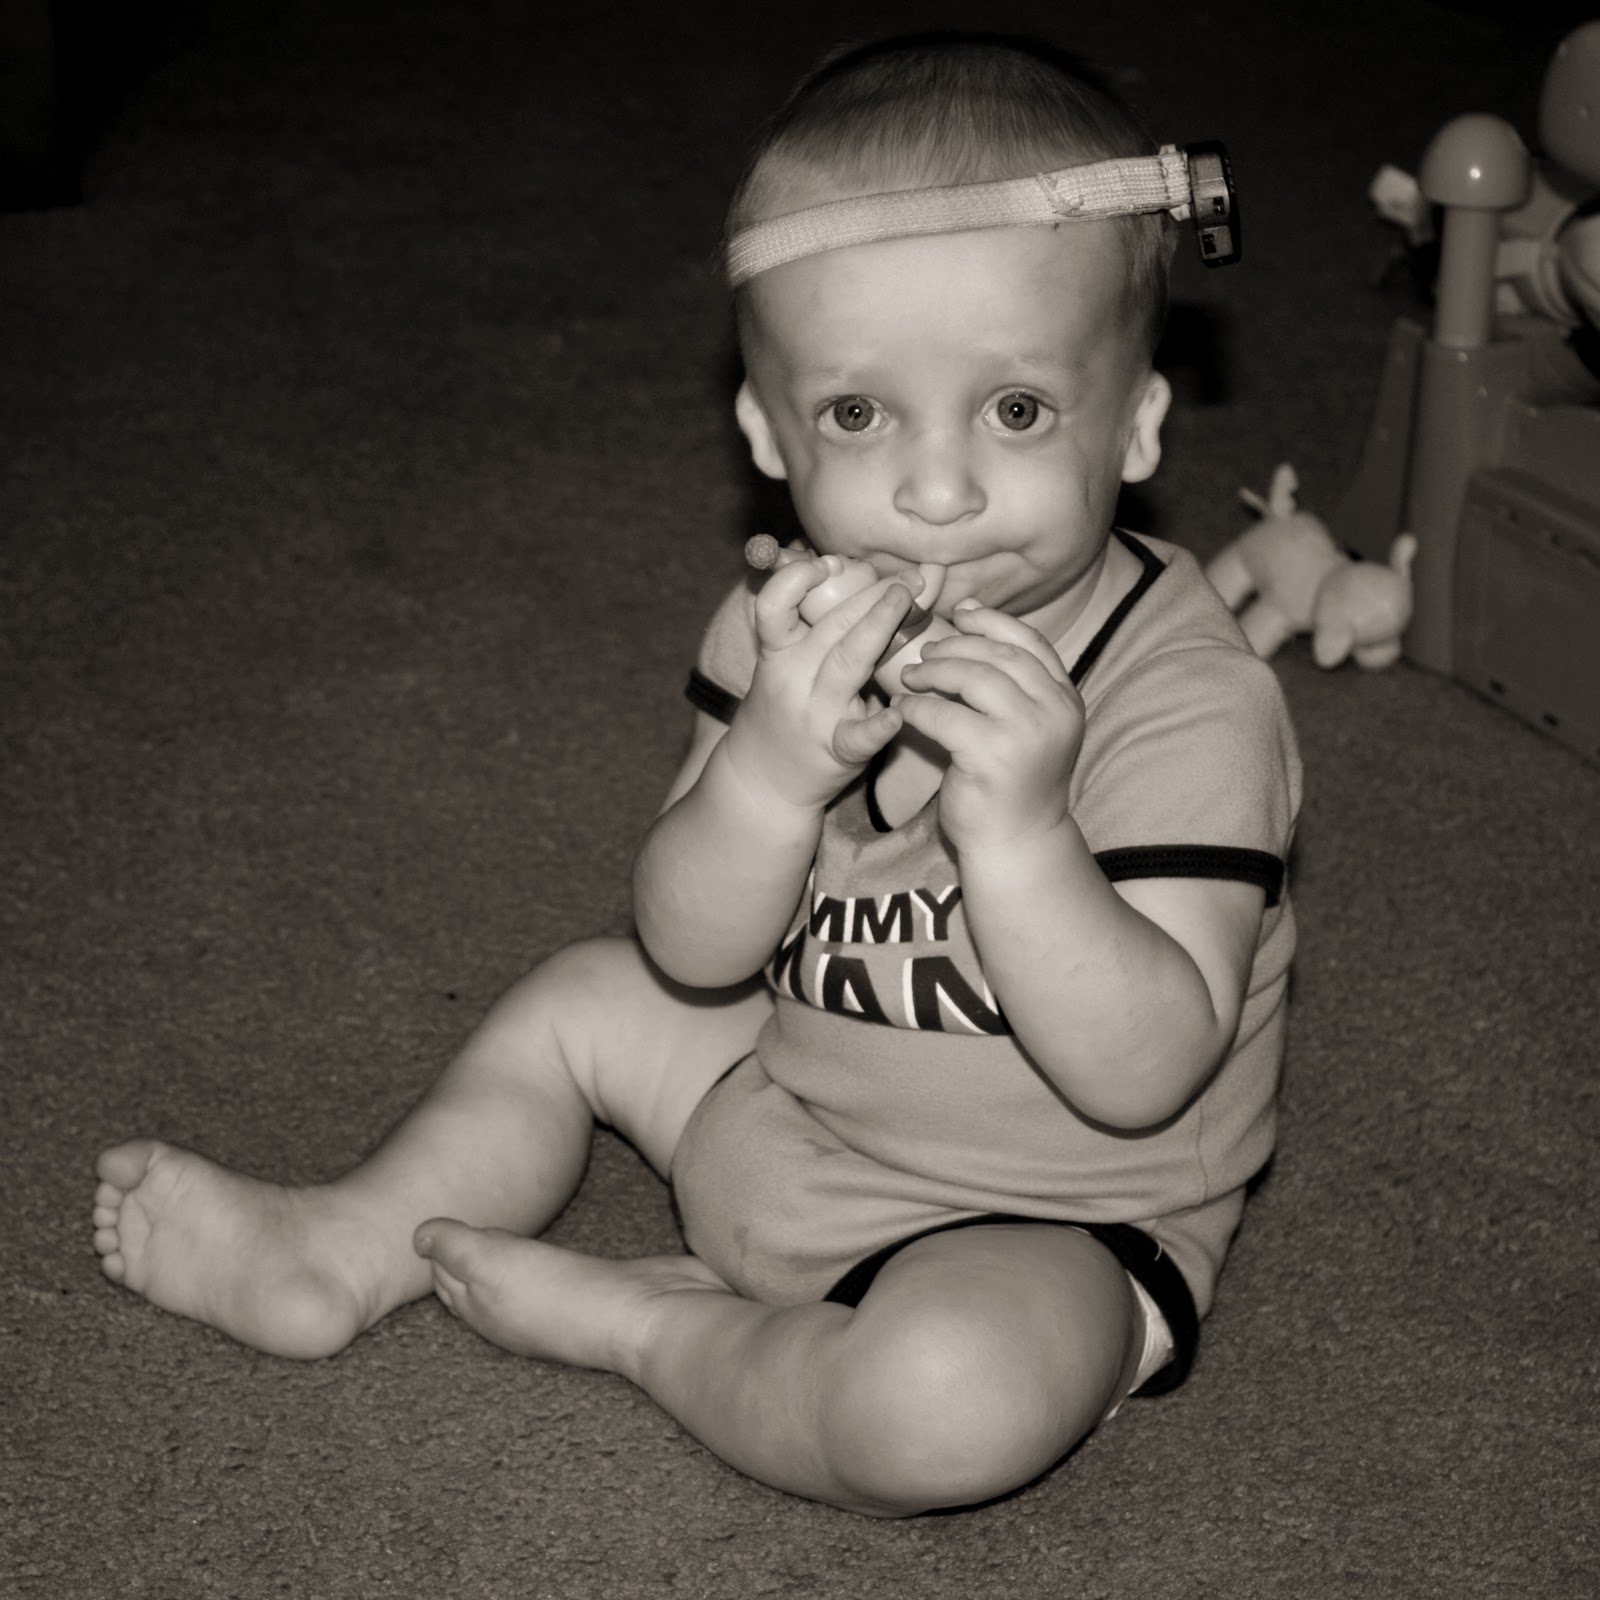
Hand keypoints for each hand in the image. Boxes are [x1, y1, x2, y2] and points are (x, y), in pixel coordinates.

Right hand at [725, 556, 918, 810]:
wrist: (761, 782)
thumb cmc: (783, 710)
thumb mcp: (785, 663)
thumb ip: (813, 621)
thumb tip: (842, 564)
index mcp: (777, 654)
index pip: (773, 606)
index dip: (796, 580)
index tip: (827, 563)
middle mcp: (792, 679)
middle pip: (829, 626)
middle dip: (870, 593)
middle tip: (907, 577)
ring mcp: (814, 715)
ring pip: (847, 664)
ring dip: (879, 627)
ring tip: (909, 602)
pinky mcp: (836, 750)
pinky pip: (858, 736)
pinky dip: (878, 726)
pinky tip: (897, 714)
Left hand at [895, 602, 1085, 849]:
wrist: (1017, 841)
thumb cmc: (1012, 780)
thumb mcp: (1024, 723)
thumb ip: (1009, 680)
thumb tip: (967, 614)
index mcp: (1065, 698)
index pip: (1030, 642)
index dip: (992, 621)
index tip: (959, 612)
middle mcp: (1054, 711)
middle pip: (1000, 656)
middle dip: (956, 647)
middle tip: (925, 653)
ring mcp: (1027, 732)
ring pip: (973, 678)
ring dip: (934, 672)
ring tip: (911, 677)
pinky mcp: (993, 755)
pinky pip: (945, 715)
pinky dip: (918, 708)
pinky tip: (903, 710)